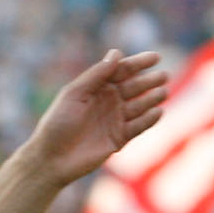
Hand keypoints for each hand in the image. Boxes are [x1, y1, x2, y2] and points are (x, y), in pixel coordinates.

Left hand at [22, 49, 169, 187]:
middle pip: (134, 87)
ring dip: (152, 99)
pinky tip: (157, 112)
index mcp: (97, 88)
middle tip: (163, 76)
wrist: (50, 160)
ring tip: (162, 93)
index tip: (156, 57)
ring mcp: (114, 120)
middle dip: (149, 81)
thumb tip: (117, 53)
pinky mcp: (119, 139)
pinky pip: (138, 127)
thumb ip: (96, 74)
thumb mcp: (74, 94)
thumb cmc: (57, 124)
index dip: (139, 63)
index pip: (122, 71)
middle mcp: (108, 101)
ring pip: (140, 106)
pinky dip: (148, 120)